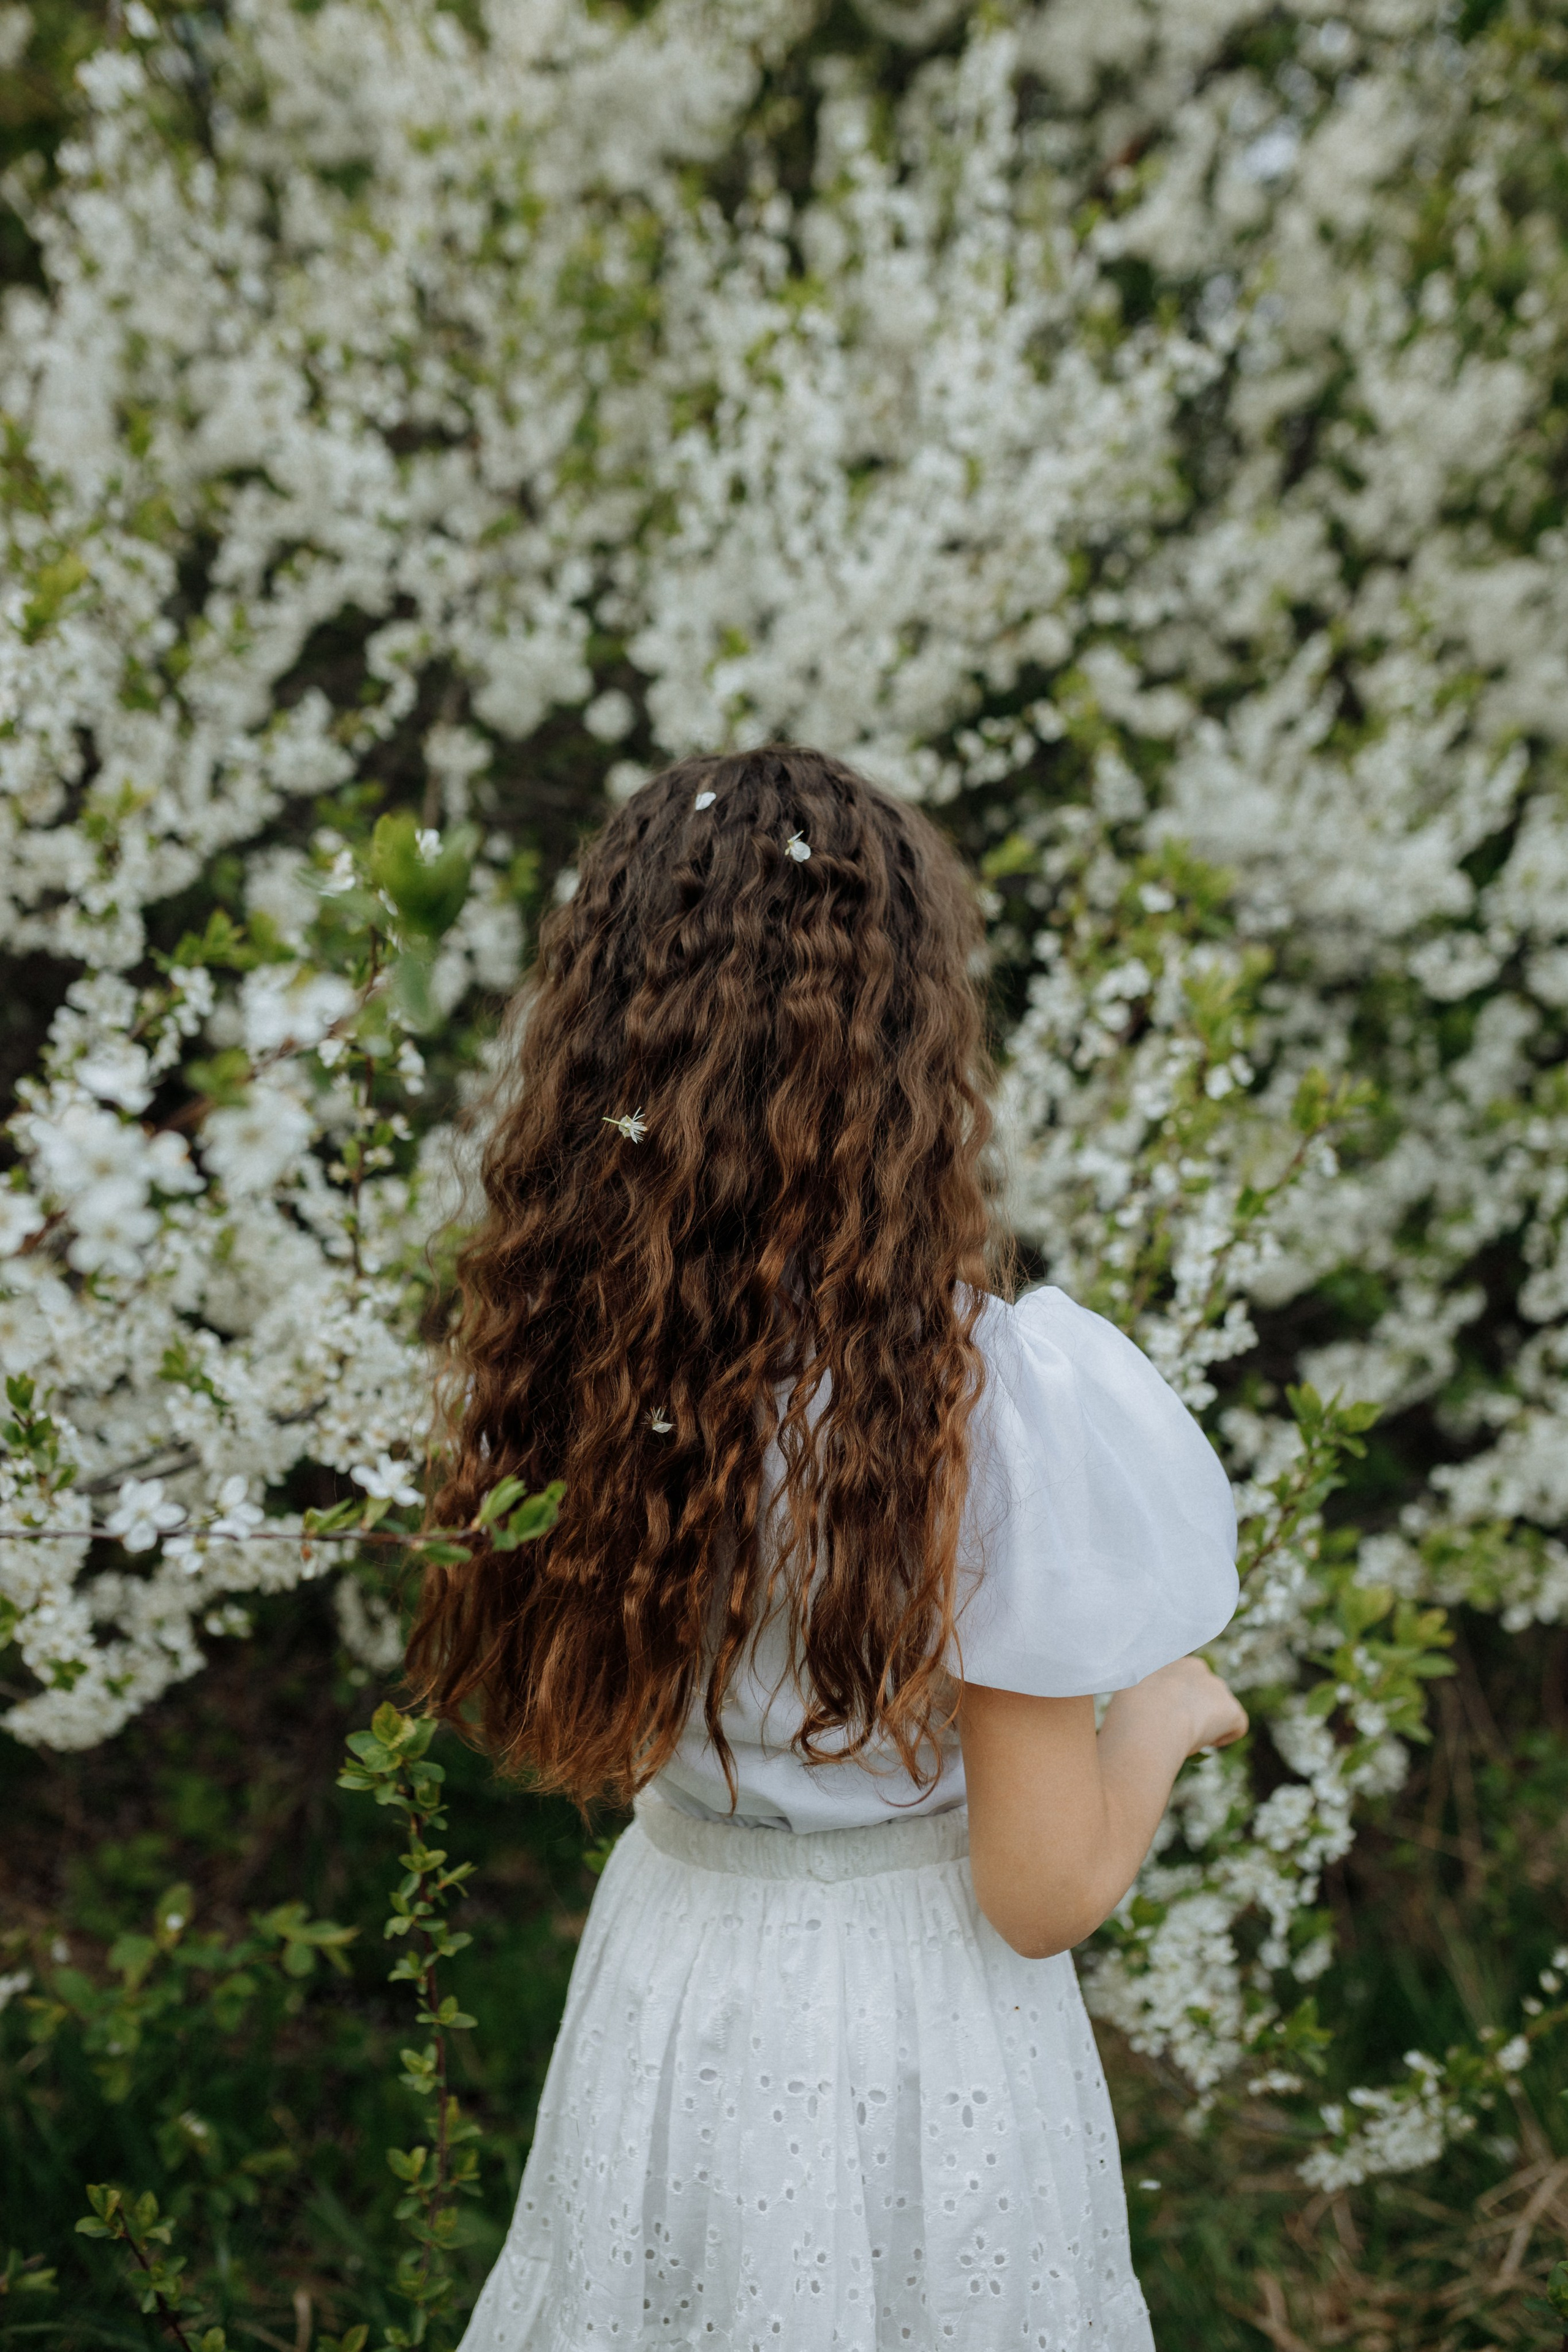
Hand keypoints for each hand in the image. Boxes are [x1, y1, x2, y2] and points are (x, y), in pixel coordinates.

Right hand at [1114, 1655, 1247, 1757]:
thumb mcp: (1125, 1689)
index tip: (1161, 1715)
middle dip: (1193, 1709)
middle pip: (1201, 1692)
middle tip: (1174, 1730)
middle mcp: (1197, 1668)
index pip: (1178, 1679)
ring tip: (1184, 1739)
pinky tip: (1203, 1744)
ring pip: (1218, 1709)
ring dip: (1206, 1722)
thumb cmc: (1128, 1711)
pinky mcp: (1231, 1709)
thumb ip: (1137, 1689)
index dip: (1172, 1699)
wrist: (1148, 1721)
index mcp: (1170, 1660)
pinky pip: (1236, 1726)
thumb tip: (1132, 1702)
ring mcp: (1217, 1687)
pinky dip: (1224, 1737)